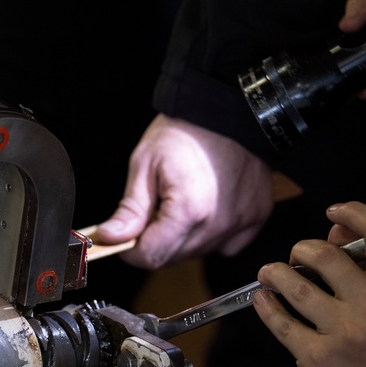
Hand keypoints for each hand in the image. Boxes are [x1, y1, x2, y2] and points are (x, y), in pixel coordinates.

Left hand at [93, 114, 273, 268]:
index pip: (151, 257)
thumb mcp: (145, 164)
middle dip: (156, 242)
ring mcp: (241, 223)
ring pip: (198, 252)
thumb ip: (130, 209)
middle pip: (173, 258)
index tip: (125, 236)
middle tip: (155, 208)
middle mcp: (217, 224)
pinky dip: (212, 233)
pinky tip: (207, 207)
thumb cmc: (186, 130)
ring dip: (182, 238)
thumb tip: (109, 238)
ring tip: (182, 201)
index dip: (131, 251)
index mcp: (188, 211)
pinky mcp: (256, 217)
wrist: (230, 108)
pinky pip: (227, 244)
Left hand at [252, 202, 365, 366]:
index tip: (332, 211)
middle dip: (300, 249)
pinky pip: (278, 320)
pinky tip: (262, 302)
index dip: (355, 212)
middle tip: (292, 258)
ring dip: (273, 274)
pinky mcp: (317, 358)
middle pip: (326, 254)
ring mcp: (345, 334)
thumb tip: (337, 229)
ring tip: (268, 275)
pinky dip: (265, 306)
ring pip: (294, 284)